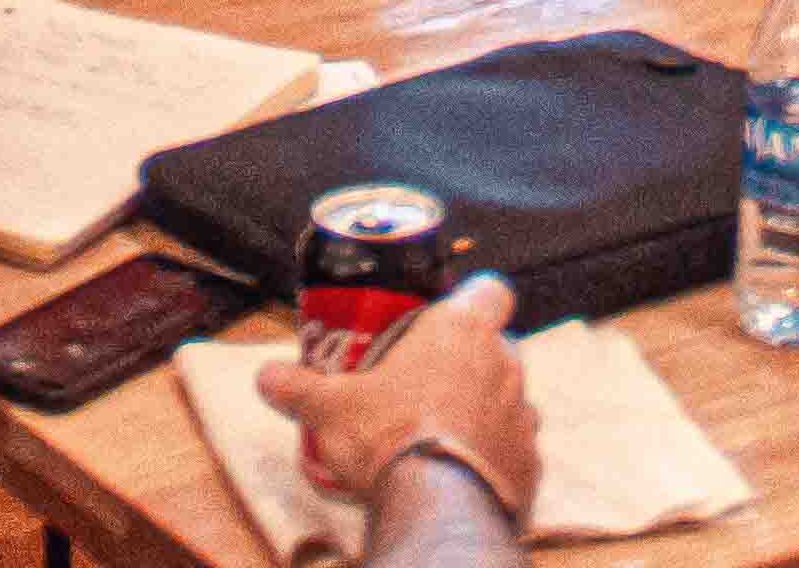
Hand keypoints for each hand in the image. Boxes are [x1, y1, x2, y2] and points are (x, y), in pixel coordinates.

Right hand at [259, 276, 535, 520]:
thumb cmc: (387, 437)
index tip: (446, 318)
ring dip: (482, 408)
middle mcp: (504, 363)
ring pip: (508, 397)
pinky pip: (513, 448)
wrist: (437, 507)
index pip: (491, 290)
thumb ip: (298, 387)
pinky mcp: (531, 463)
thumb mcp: (329, 409)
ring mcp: (523, 414)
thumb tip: (266, 376)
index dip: (472, 300)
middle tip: (426, 383)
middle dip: (468, 361)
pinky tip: (461, 470)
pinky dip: (493, 455)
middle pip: (496, 346)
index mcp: (462, 331)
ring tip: (440, 432)